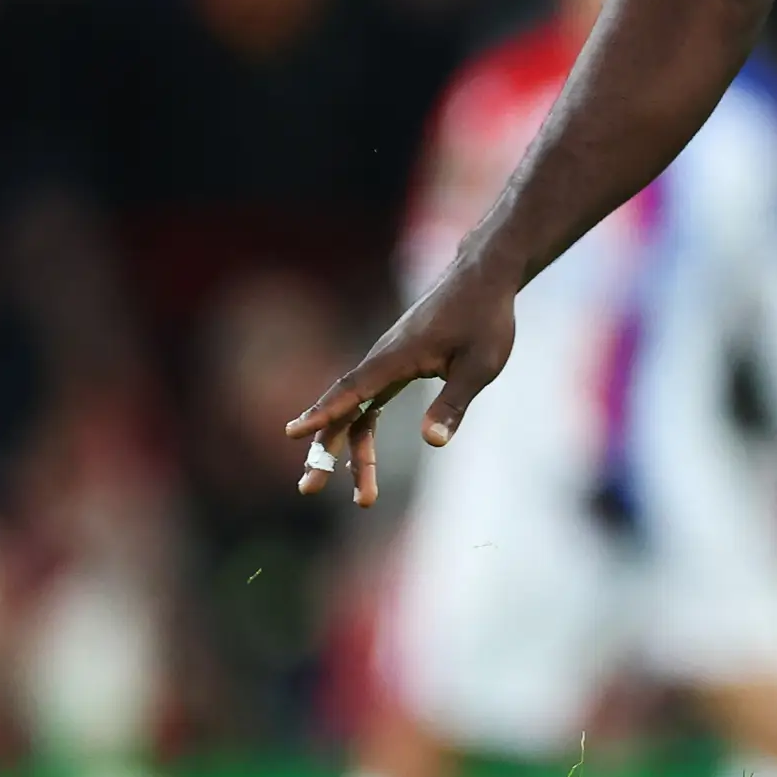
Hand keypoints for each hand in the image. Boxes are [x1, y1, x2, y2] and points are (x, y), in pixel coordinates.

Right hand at [283, 266, 520, 507]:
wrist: (482, 279)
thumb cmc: (484, 319)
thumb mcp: (480, 364)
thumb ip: (454, 402)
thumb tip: (433, 442)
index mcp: (396, 357)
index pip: (352, 390)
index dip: (322, 412)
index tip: (292, 432)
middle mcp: (382, 360)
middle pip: (343, 409)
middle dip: (325, 450)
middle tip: (309, 489)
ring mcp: (386, 363)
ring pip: (355, 411)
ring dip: (351, 451)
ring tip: (361, 497)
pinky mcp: (395, 366)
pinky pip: (368, 403)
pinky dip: (362, 430)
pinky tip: (363, 460)